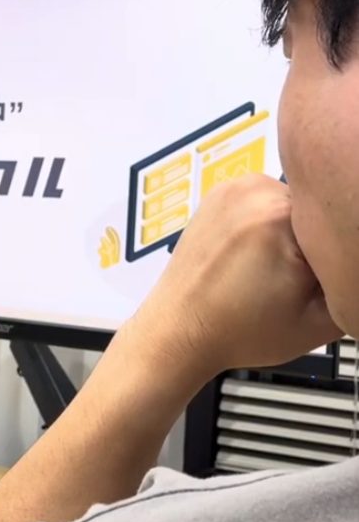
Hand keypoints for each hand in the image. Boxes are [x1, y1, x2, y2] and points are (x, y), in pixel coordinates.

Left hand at [120, 174, 342, 382]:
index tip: (325, 279)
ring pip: (297, 203)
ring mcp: (234, 189)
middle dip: (321, 240)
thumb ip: (356, 288)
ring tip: (276, 268)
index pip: (344, 222)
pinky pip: (267, 201)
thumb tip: (355, 264)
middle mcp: (256, 192)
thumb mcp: (321, 321)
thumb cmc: (237, 332)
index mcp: (283, 218)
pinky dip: (271, 223)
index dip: (341, 255)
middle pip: (320, 209)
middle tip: (301, 277)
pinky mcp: (219, 195)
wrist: (179, 331)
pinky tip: (258, 255)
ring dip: (298, 230)